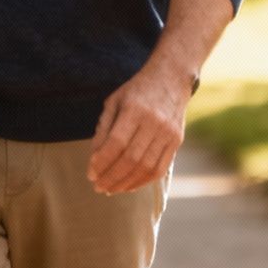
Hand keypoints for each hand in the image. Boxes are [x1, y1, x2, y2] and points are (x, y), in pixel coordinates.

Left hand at [87, 64, 191, 193]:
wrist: (171, 78)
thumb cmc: (136, 91)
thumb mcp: (114, 102)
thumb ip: (103, 129)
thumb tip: (95, 159)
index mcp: (135, 109)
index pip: (116, 143)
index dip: (102, 161)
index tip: (90, 173)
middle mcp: (154, 122)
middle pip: (131, 158)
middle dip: (112, 177)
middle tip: (98, 187)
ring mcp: (168, 133)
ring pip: (146, 167)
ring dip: (126, 183)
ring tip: (111, 189)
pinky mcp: (177, 141)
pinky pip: (160, 168)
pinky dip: (143, 181)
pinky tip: (129, 186)